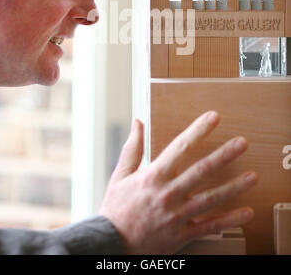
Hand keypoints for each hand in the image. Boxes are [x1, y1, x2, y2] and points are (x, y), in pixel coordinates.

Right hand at [99, 111, 257, 254]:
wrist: (110, 244)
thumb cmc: (115, 209)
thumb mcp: (119, 175)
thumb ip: (132, 148)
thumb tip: (137, 122)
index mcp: (153, 177)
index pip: (180, 148)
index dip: (198, 131)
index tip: (213, 118)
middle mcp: (168, 194)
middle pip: (201, 171)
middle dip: (223, 155)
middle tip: (242, 143)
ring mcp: (177, 216)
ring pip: (210, 199)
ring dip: (233, 187)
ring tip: (252, 177)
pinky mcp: (182, 235)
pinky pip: (209, 227)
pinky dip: (229, 221)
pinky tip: (246, 212)